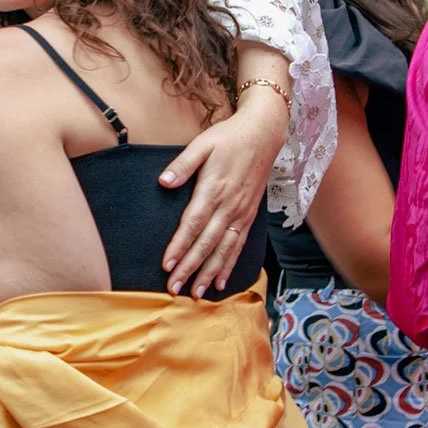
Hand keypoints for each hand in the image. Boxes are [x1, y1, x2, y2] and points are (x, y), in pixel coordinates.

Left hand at [157, 91, 285, 296]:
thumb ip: (183, 165)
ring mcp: (241, 214)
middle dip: (190, 268)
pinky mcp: (249, 216)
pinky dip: (229, 266)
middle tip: (174, 288)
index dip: (179, 246)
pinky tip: (220, 282)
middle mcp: (229, 206)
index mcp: (214, 189)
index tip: (167, 265)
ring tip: (196, 293)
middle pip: (207, 243)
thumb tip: (163, 182)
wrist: (264, 134)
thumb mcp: (203, 144)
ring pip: (224, 250)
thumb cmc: (229, 138)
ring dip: (209, 273)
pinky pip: (238, 246)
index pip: (193, 224)